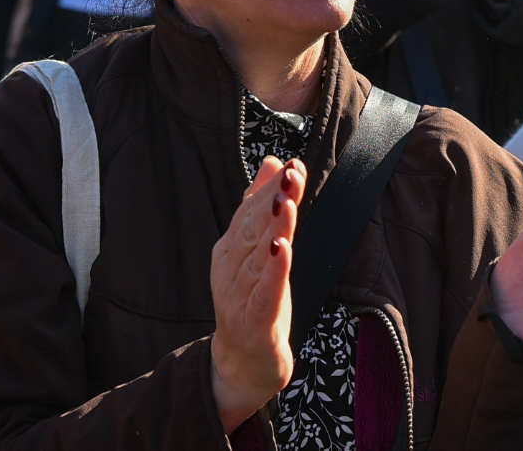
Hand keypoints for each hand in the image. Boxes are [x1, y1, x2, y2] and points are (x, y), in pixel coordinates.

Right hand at [210, 157, 306, 433]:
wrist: (243, 362)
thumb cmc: (252, 299)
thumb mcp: (257, 250)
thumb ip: (260, 206)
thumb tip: (272, 161)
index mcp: (230, 247)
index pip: (249, 211)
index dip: (270, 188)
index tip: (292, 164)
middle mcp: (231, 267)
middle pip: (252, 228)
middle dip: (272, 199)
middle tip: (290, 174)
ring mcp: (239, 293)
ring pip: (258, 256)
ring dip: (274, 228)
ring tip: (286, 203)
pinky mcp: (253, 319)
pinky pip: (264, 291)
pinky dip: (273, 270)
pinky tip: (283, 249)